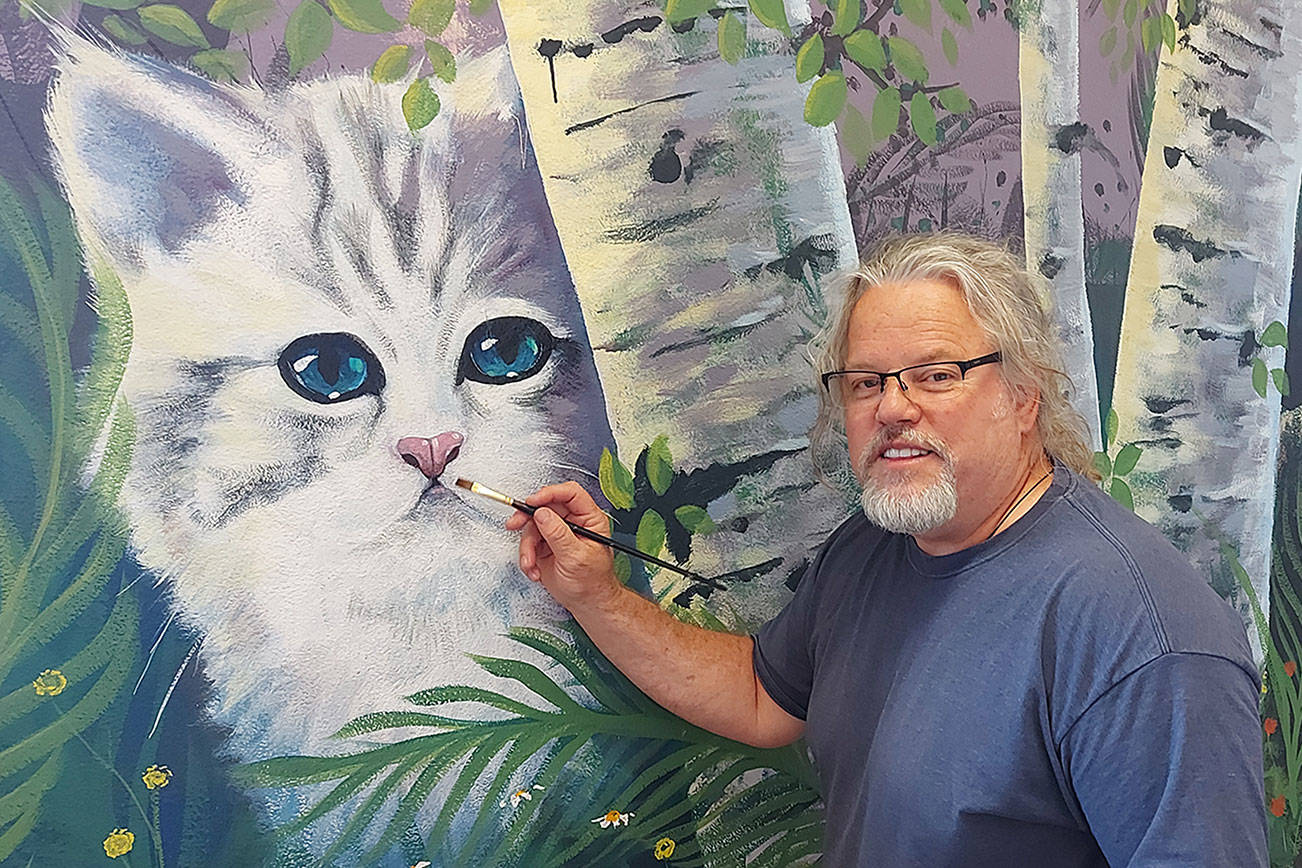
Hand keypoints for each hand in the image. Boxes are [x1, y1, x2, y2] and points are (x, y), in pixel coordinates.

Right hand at [505, 481, 619, 610]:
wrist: (586, 604)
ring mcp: (556, 534)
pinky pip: (527, 544)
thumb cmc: (592, 582)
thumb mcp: (576, 557)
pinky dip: (526, 558)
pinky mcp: (544, 546)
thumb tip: (542, 514)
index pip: (570, 494)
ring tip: (530, 564)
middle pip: (545, 507)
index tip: (532, 502)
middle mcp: (572, 522)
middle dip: (527, 518)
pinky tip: (534, 572)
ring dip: (526, 547)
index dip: (550, 493)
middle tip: (514, 524)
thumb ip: (558, 534)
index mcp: (589, 518)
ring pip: (532, 527)